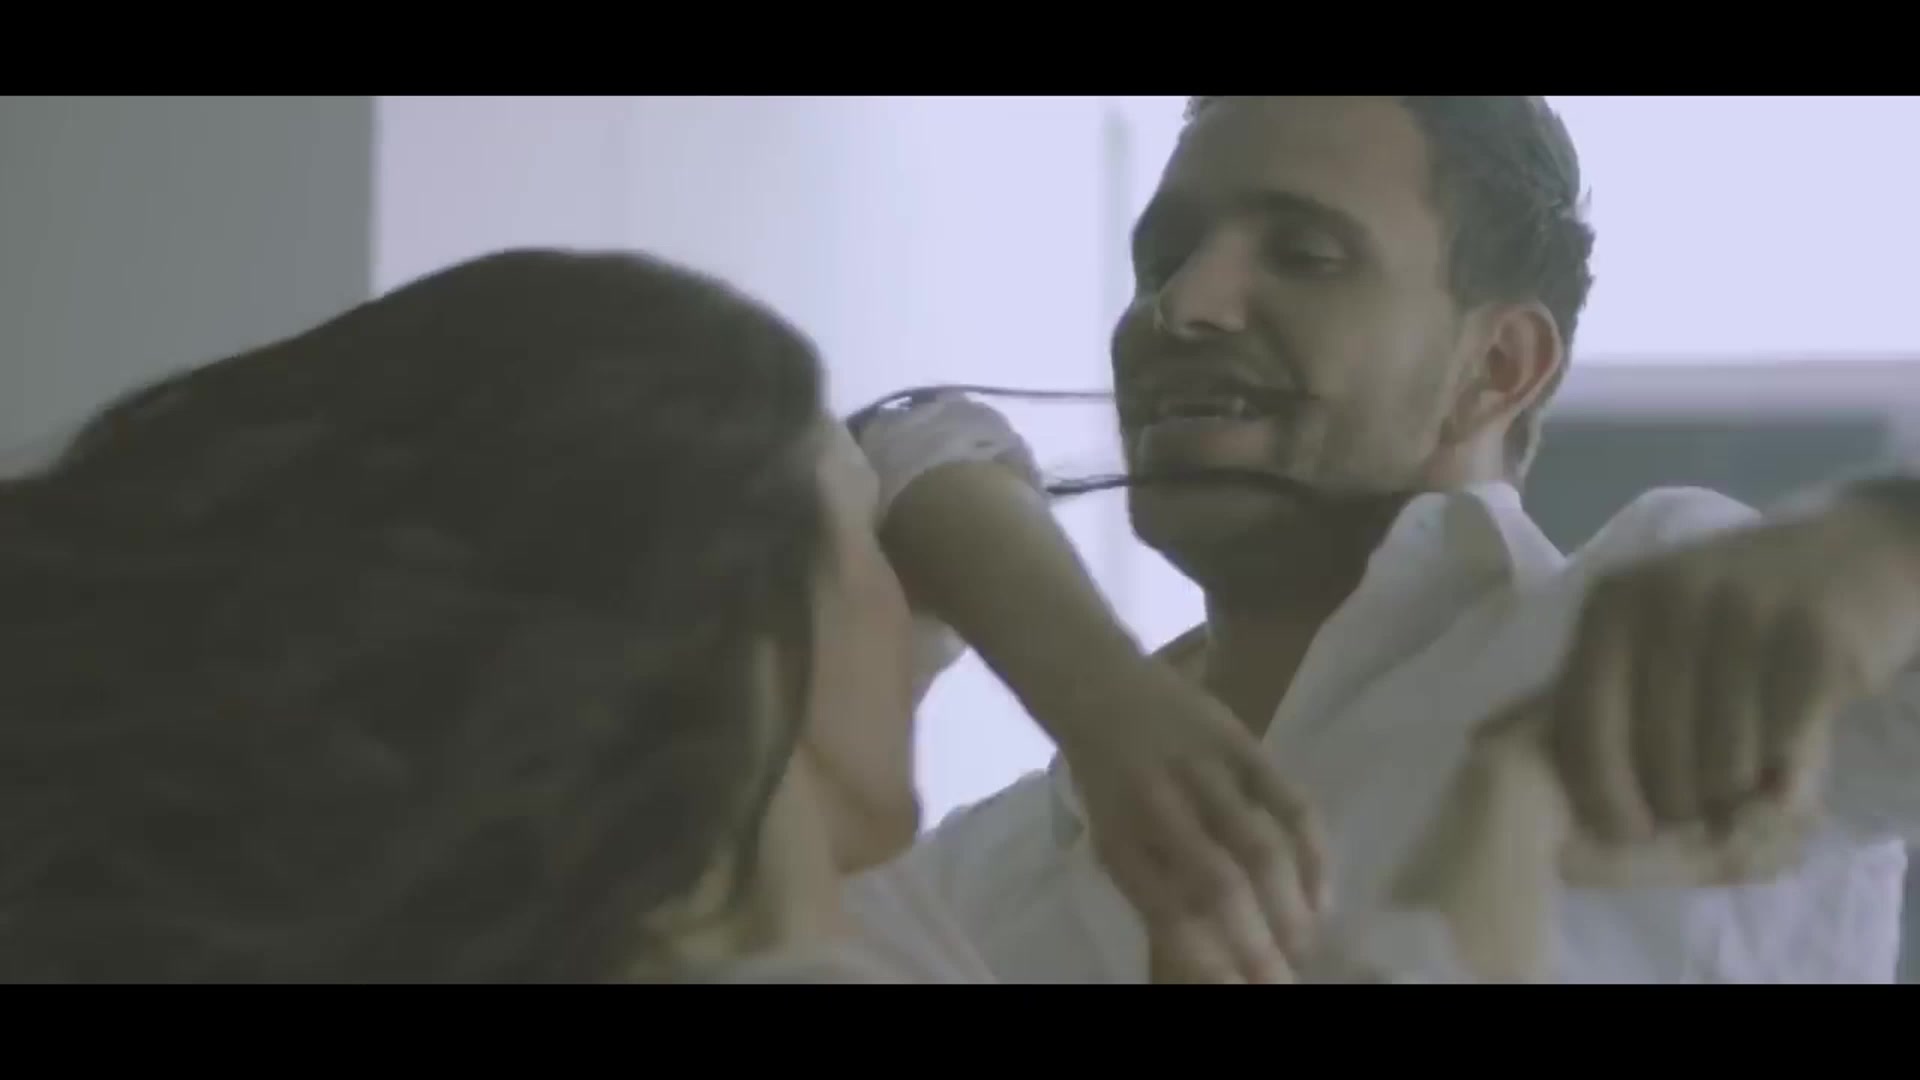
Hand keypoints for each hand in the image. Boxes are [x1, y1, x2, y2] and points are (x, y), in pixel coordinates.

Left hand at [1056, 656, 1326, 983]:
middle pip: (1221, 890)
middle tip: (1284, 981)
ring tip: (1305, 945)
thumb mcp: (1115, 844)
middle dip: (1260, 947)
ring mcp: (1204, 772)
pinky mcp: (1240, 742)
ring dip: (1290, 907)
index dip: (1211, 963)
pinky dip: (1312, 852)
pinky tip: (1321, 893)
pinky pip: (1289, 802)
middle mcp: (1160, 809)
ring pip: (1260, 850)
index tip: (1240, 990)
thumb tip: (1209, 960)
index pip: (1171, 916)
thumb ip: (1158, 895)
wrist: (1101, 691)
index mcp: (1121, 845)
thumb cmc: (1111, 784)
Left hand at [1547, 498, 1919, 844]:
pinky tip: (1783, 746)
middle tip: (1698, 809)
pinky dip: (1783, 768)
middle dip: (1676, 803)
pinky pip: (1781, 748)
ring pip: (1721, 763)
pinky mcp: (1814, 640)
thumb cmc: (1728, 606)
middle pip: (1657, 755)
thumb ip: (1595, 682)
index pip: (1583, 721)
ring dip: (1732, 791)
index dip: (1601, 792)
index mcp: (1614, 603)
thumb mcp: (1648, 622)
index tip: (1627, 829)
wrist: (1850, 551)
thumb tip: (1503, 752)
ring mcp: (1745, 616)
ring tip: (1740, 774)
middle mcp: (1671, 600)